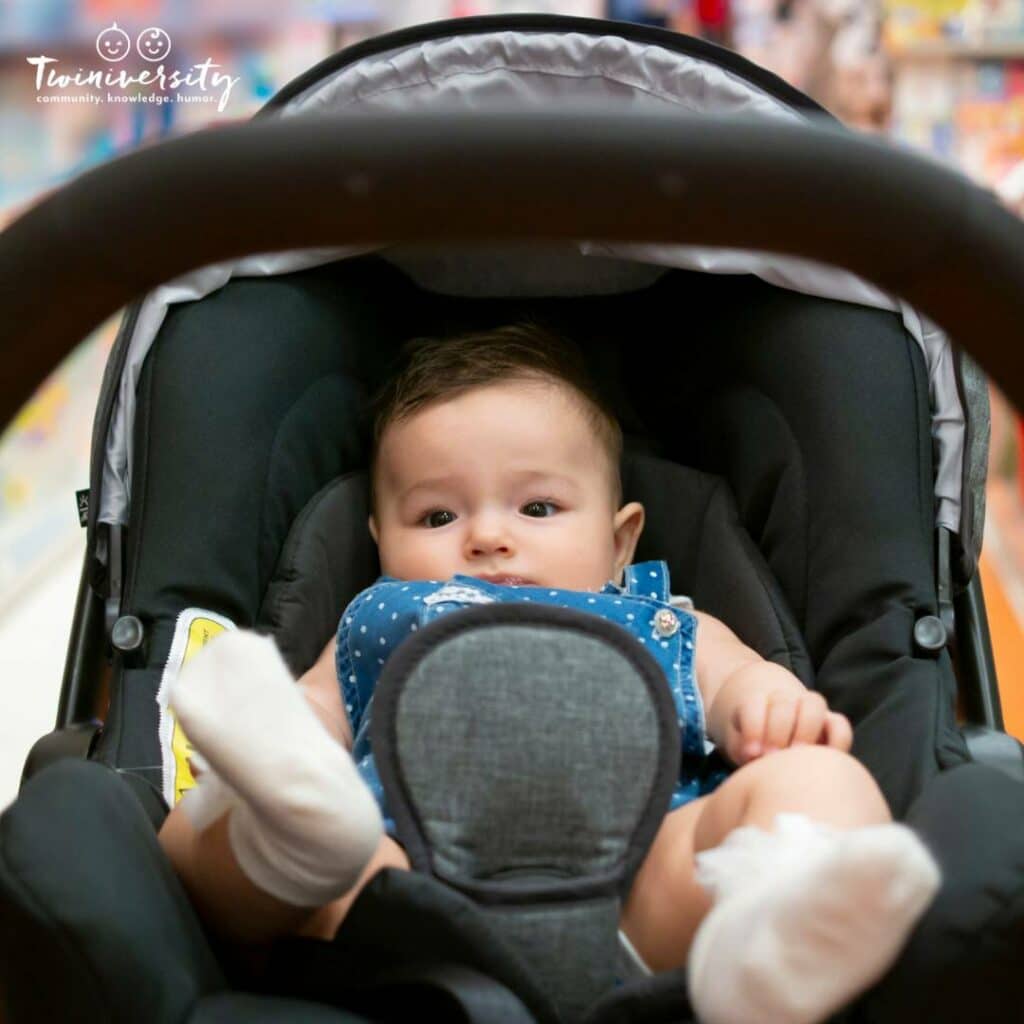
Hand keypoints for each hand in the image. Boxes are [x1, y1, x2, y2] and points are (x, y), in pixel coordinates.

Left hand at [722, 690, 851, 766]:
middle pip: (782, 702)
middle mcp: (784, 700)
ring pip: (813, 704)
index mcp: (755, 702)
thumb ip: (744, 748)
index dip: (753, 728)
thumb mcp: (741, 746)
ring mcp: (809, 709)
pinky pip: (840, 725)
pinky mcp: (830, 725)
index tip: (750, 754)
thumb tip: (755, 757)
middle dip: (777, 730)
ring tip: (796, 755)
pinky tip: (823, 759)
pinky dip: (837, 739)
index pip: (752, 705)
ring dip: (805, 729)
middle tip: (772, 756)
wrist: (769, 730)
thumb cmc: (752, 746)